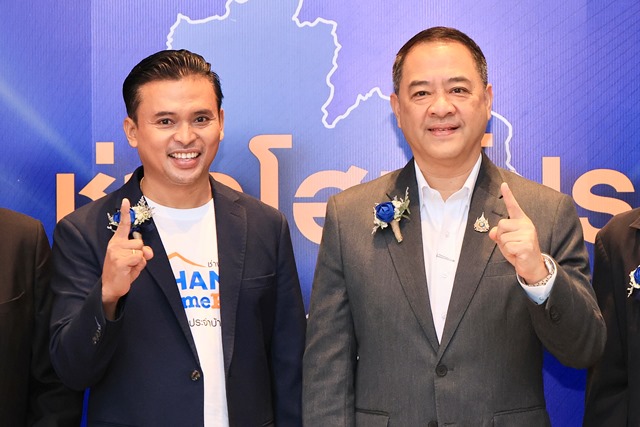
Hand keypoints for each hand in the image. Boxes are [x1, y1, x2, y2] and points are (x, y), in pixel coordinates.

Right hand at [102, 198, 153, 318]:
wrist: (111, 287)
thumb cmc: (123, 271)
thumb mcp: (135, 260)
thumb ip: (142, 252)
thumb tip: (148, 252)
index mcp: (117, 242)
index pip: (123, 225)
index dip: (125, 213)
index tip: (126, 201)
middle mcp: (115, 244)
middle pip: (140, 242)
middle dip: (140, 254)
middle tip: (131, 263)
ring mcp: (116, 252)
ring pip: (140, 251)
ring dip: (139, 261)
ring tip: (129, 268)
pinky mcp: (119, 261)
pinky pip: (138, 259)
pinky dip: (138, 267)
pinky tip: (128, 271)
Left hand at [488, 182, 547, 283]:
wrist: (532, 265)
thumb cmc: (518, 251)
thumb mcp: (506, 241)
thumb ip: (499, 234)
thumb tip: (493, 233)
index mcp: (521, 221)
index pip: (513, 206)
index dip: (509, 195)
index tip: (503, 184)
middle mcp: (526, 225)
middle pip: (501, 224)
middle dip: (501, 236)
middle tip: (511, 244)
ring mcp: (528, 234)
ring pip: (503, 237)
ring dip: (505, 246)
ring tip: (515, 249)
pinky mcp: (527, 245)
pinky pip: (507, 246)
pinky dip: (509, 252)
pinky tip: (518, 254)